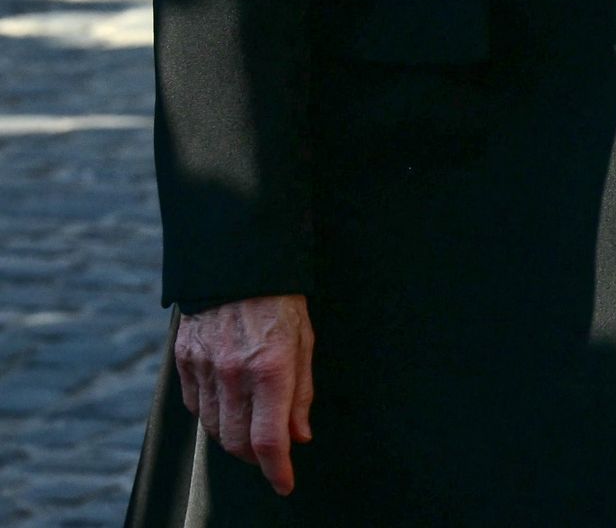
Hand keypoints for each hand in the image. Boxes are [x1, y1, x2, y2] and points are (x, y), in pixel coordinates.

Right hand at [175, 294, 313, 495]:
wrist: (237, 259)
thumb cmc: (278, 298)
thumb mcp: (304, 339)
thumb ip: (301, 392)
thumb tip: (299, 436)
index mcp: (271, 367)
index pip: (269, 441)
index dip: (278, 471)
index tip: (285, 484)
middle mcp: (234, 373)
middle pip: (238, 443)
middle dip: (256, 458)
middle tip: (269, 452)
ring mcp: (205, 367)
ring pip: (214, 429)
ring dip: (233, 438)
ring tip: (249, 425)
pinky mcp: (185, 360)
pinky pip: (195, 406)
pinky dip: (211, 416)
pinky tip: (226, 404)